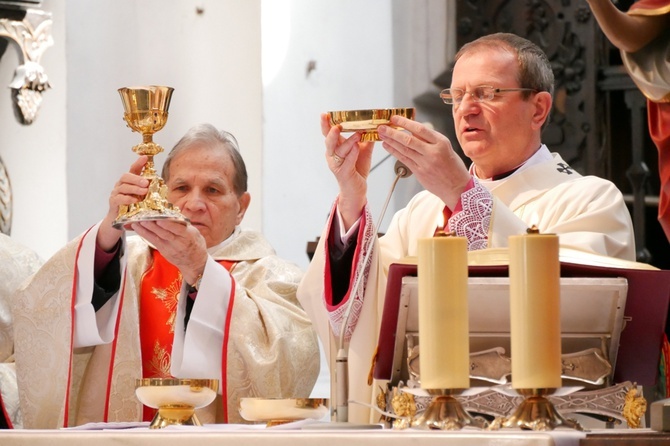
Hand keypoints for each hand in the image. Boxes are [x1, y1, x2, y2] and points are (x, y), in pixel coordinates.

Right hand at [97, 156, 149, 251]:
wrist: (121, 221)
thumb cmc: (134, 207)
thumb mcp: (144, 197)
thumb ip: (150, 191)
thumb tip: (163, 186)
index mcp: (130, 181)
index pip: (133, 169)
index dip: (139, 163)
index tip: (145, 157)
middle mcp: (121, 184)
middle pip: (126, 176)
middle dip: (137, 178)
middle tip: (146, 182)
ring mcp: (116, 193)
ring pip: (123, 186)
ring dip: (135, 188)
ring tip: (144, 191)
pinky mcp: (113, 202)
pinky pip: (119, 198)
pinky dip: (127, 198)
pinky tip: (135, 200)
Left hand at [130, 220, 207, 284]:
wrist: (194, 263)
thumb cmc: (196, 245)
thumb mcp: (195, 233)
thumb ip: (184, 225)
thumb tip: (172, 214)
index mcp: (189, 236)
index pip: (177, 229)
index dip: (168, 225)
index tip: (160, 219)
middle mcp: (179, 243)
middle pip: (164, 234)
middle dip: (152, 226)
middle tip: (143, 218)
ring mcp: (170, 248)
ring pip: (156, 238)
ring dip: (145, 230)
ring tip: (136, 223)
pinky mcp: (163, 251)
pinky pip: (153, 242)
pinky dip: (145, 235)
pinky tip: (138, 229)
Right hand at [321, 113, 373, 228]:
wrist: (357, 190)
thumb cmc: (356, 169)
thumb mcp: (362, 150)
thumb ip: (366, 138)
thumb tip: (374, 125)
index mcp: (336, 148)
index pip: (328, 133)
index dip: (326, 124)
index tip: (325, 114)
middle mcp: (333, 155)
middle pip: (328, 141)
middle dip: (330, 132)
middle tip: (336, 125)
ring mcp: (337, 164)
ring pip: (338, 151)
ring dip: (348, 141)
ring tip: (357, 135)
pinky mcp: (344, 173)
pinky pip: (347, 162)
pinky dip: (352, 154)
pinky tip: (356, 147)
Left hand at [377, 116, 470, 208]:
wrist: (458, 188)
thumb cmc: (453, 167)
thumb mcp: (446, 148)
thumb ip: (430, 140)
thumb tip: (413, 131)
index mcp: (441, 142)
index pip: (420, 129)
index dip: (405, 123)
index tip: (395, 118)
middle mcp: (433, 152)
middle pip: (409, 140)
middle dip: (393, 132)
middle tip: (382, 127)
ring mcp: (425, 163)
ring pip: (404, 150)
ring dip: (391, 142)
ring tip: (382, 135)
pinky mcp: (420, 173)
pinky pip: (404, 160)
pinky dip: (394, 152)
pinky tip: (388, 147)